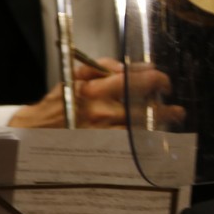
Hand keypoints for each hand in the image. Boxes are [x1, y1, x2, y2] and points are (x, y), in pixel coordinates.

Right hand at [8, 57, 176, 128]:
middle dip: (163, 107)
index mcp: (94, 89)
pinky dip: (145, 139)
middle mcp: (100, 111)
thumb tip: (127, 67)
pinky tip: (156, 137)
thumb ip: (101, 66)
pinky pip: (129, 143)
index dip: (152, 79)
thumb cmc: (59, 100)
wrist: (36, 129)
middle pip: (141, 107)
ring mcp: (102, 131)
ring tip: (174, 118)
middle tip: (177, 107)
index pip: (131, 81)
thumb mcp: (75, 75)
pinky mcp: (101, 146)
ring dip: (159, 123)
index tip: (163, 79)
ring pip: (139, 128)